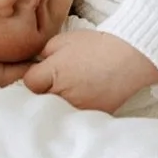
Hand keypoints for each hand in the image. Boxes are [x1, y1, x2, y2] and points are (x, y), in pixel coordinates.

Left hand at [20, 29, 157, 113]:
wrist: (129, 57)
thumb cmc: (96, 46)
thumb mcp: (63, 40)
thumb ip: (44, 54)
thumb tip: (37, 65)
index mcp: (53, 74)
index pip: (29, 83)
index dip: (33, 76)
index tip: (41, 72)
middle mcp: (62, 94)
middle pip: (39, 101)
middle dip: (42, 92)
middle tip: (52, 82)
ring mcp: (77, 109)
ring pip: (55, 112)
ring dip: (56, 104)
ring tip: (68, 91)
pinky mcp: (92, 116)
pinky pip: (74, 117)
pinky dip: (73, 110)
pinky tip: (81, 98)